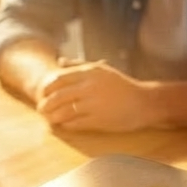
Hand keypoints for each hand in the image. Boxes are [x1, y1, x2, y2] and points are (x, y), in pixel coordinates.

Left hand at [35, 60, 155, 131]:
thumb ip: (80, 65)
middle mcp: (90, 87)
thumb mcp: (102, 70)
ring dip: (53, 117)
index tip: (42, 94)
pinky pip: (75, 123)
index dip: (46, 88)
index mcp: (90, 72)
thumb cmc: (122, 86)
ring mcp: (94, 104)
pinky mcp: (98, 120)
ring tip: (50, 119)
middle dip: (46, 105)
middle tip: (41, 109)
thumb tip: (60, 61)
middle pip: (58, 96)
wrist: (144, 102)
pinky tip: (64, 125)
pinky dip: (66, 125)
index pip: (59, 79)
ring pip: (64, 111)